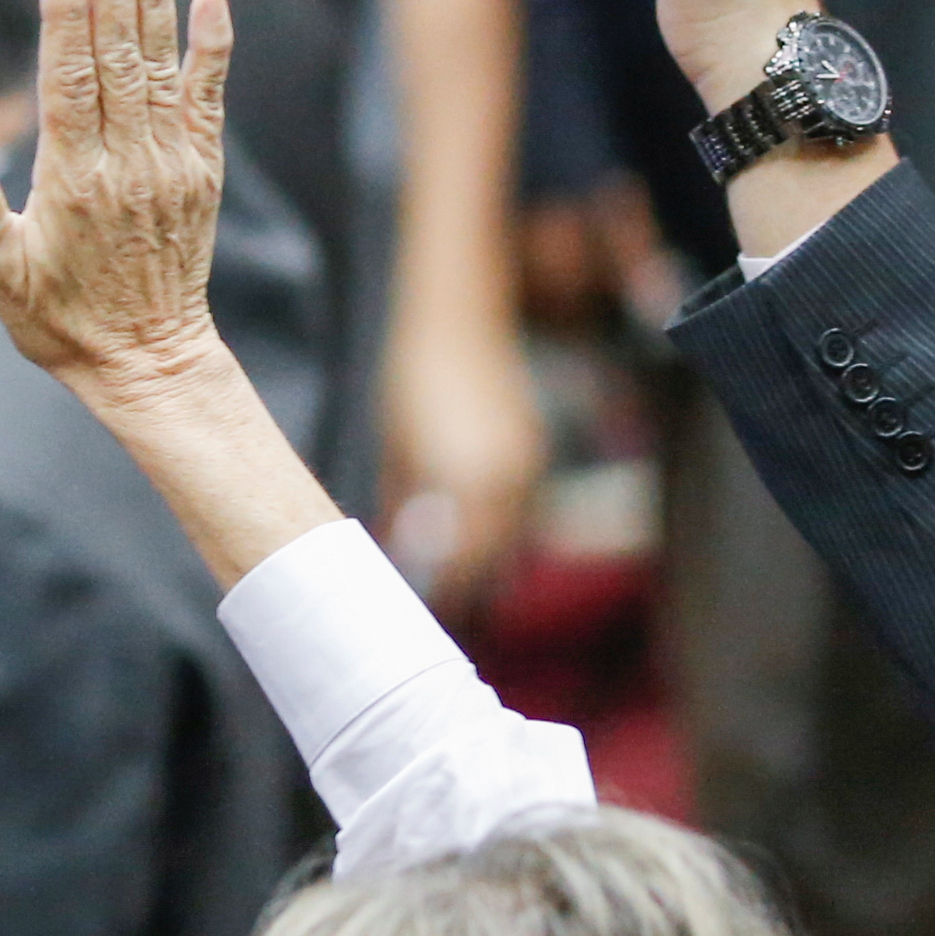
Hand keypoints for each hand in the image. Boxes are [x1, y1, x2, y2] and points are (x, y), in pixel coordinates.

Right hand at [0, 0, 233, 410]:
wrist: (146, 362)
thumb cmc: (59, 320)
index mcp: (72, 176)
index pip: (68, 73)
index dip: (66, 9)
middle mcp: (125, 160)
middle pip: (117, 55)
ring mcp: (169, 164)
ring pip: (160, 65)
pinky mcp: (200, 173)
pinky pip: (207, 99)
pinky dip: (210, 49)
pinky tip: (211, 1)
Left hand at [381, 308, 546, 619]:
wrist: (460, 316)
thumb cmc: (412, 379)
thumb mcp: (399, 449)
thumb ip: (407, 507)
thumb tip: (401, 554)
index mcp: (471, 484)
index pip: (464, 565)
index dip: (446, 597)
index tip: (423, 619)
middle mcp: (509, 481)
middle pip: (496, 560)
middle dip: (469, 589)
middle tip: (441, 614)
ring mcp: (529, 464)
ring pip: (515, 538)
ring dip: (490, 564)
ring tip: (459, 587)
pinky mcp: (535, 449)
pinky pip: (524, 510)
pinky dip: (503, 531)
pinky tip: (478, 540)